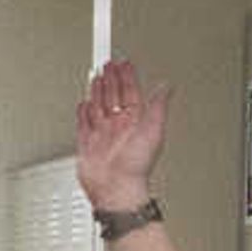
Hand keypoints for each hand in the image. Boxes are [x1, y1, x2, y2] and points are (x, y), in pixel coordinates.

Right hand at [75, 58, 172, 212]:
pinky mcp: (88, 145)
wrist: (115, 189)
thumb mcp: (154, 130)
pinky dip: (83, 113)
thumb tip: (168, 86)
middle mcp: (119, 126)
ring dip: (97, 91)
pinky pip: (84, 124)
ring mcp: (103, 135)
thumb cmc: (136, 166)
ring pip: (98, 106)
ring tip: (96, 76)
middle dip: (111, 78)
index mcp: (135, 121)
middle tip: (108, 62)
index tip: (123, 62)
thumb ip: (158, 106)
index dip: (126, 75)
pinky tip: (84, 103)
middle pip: (113, 96)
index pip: (130, 91)